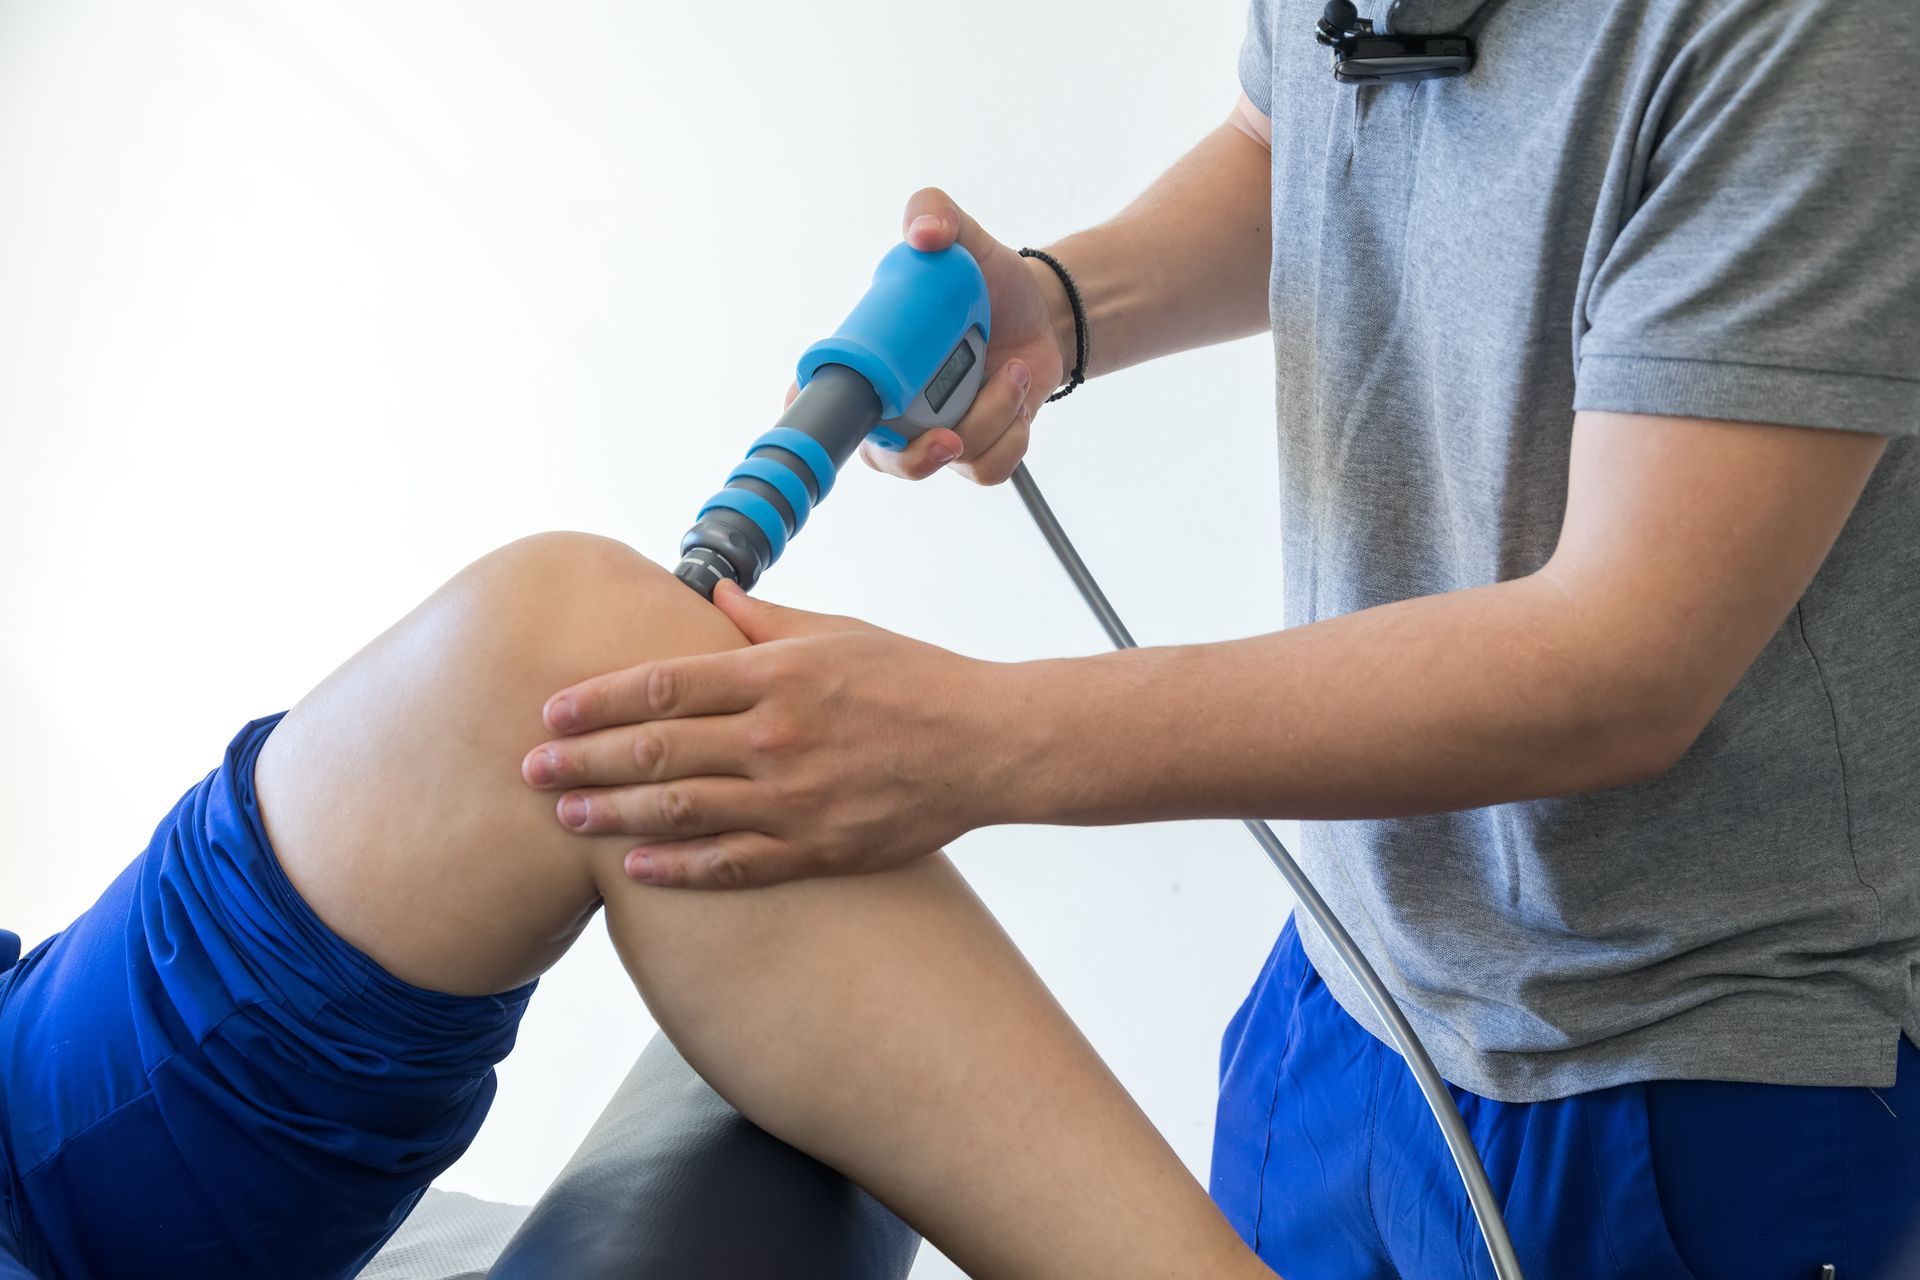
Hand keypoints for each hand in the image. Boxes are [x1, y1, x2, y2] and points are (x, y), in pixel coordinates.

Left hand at [523, 582, 1013, 888]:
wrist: (987, 745)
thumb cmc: (915, 680)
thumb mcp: (839, 631)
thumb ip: (765, 619)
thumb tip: (712, 591)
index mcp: (776, 674)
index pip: (663, 685)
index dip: (598, 699)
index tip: (551, 709)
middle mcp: (775, 736)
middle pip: (656, 750)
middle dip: (584, 758)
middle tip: (529, 768)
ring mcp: (794, 799)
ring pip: (681, 810)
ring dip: (612, 813)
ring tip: (564, 815)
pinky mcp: (817, 849)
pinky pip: (731, 864)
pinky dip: (678, 867)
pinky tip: (633, 866)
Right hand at [787, 188, 1071, 485]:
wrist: (1044, 313)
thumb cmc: (990, 282)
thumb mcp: (964, 238)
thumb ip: (936, 211)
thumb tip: (925, 234)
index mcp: (874, 363)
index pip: (820, 399)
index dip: (814, 420)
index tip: (835, 416)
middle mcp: (897, 408)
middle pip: (882, 459)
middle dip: (915, 458)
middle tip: (949, 436)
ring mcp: (936, 433)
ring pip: (947, 459)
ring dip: (989, 417)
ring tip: (1011, 372)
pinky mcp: (977, 450)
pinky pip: (987, 469)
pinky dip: (1011, 437)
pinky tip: (1017, 395)